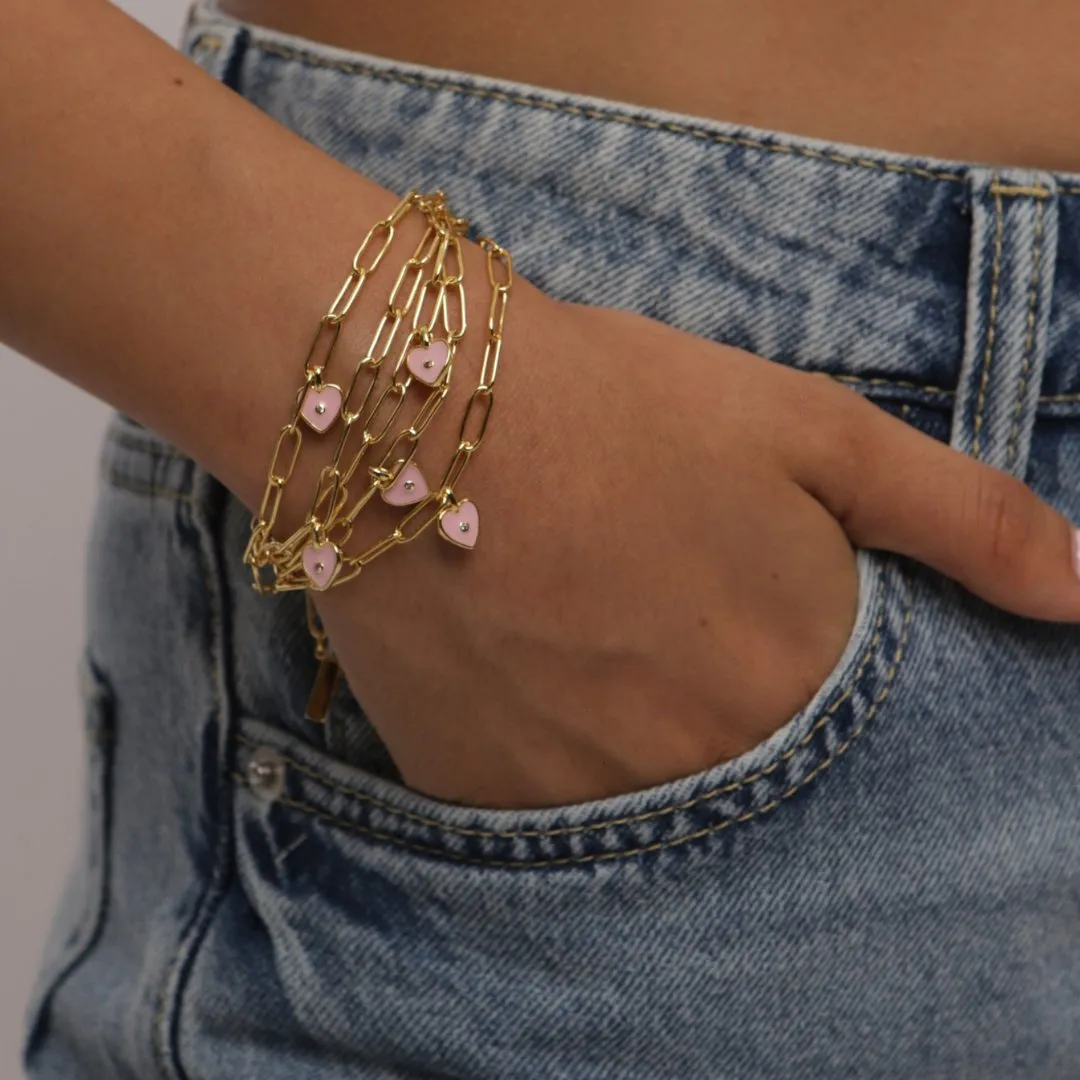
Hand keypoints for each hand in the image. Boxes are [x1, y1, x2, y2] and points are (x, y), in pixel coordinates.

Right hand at [313, 280, 1079, 808]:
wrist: (419, 407)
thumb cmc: (623, 404)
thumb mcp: (812, 432)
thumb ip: (964, 519)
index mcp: (796, 688)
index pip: (845, 734)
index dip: (787, 655)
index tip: (735, 608)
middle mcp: (698, 771)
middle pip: (737, 769)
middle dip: (708, 692)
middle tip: (647, 607)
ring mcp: (579, 801)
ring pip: (638, 793)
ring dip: (625, 724)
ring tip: (579, 623)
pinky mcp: (476, 797)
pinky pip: (538, 807)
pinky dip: (543, 744)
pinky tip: (519, 659)